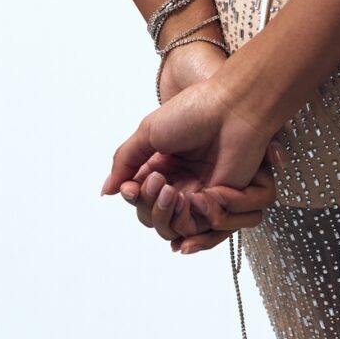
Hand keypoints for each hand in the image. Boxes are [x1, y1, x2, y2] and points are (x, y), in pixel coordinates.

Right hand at [102, 57, 281, 255]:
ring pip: (179, 229)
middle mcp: (180, 182)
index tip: (133, 187)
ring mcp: (202, 194)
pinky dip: (202, 215)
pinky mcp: (224, 202)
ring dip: (173, 215)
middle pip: (155, 219)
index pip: (139, 198)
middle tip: (160, 183)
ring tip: (176, 192)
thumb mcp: (148, 133)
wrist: (232, 109)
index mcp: (161, 166)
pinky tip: (204, 195)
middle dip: (153, 207)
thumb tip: (107, 190)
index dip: (134, 197)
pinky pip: (208, 226)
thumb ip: (124, 162)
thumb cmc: (194, 112)